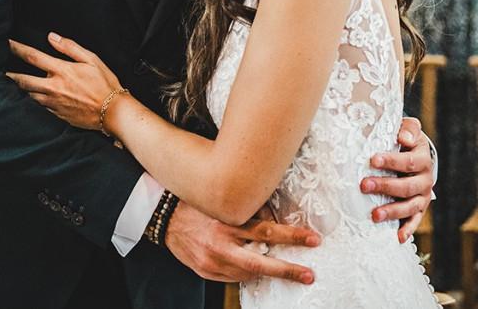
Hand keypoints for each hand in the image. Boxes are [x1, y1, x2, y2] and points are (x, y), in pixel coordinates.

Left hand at [8, 34, 120, 130]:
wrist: (112, 112)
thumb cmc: (105, 84)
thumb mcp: (92, 59)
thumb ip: (70, 47)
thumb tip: (52, 37)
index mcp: (61, 71)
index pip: (32, 57)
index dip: (18, 49)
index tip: (8, 44)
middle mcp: (53, 87)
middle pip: (23, 80)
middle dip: (11, 74)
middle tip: (4, 71)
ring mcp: (53, 102)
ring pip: (29, 94)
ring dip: (22, 88)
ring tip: (17, 83)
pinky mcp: (56, 114)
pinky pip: (39, 105)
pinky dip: (34, 99)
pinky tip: (35, 96)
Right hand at [164, 199, 318, 283]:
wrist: (164, 217)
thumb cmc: (198, 202)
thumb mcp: (223, 200)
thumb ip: (247, 210)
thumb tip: (274, 216)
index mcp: (226, 223)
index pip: (266, 231)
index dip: (291, 236)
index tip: (313, 239)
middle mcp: (219, 245)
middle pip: (260, 261)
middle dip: (287, 270)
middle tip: (309, 274)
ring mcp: (211, 262)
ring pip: (247, 273)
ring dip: (267, 271)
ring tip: (284, 269)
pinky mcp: (205, 272)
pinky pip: (232, 278)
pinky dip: (246, 273)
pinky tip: (255, 268)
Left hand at [363, 116, 433, 242]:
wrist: (416, 154)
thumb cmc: (406, 140)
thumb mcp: (409, 129)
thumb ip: (408, 129)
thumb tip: (403, 138)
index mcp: (423, 158)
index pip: (408, 161)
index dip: (391, 161)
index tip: (372, 160)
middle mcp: (426, 178)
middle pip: (407, 186)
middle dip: (385, 186)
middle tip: (364, 185)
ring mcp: (423, 196)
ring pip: (410, 206)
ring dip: (392, 211)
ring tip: (374, 215)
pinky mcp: (419, 209)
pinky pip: (415, 221)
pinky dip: (407, 230)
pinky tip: (397, 238)